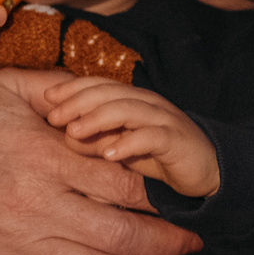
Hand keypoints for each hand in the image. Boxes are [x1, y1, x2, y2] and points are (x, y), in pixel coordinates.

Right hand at [0, 69, 203, 254]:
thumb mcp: (8, 86)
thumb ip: (63, 89)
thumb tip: (108, 97)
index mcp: (43, 156)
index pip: (122, 185)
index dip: (163, 198)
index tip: (185, 201)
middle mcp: (32, 204)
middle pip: (117, 235)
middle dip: (164, 243)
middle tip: (192, 244)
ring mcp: (10, 242)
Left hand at [41, 76, 219, 196]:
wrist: (206, 169)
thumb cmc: (157, 157)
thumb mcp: (120, 147)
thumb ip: (94, 140)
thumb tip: (65, 138)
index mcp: (132, 99)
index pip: (98, 85)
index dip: (72, 88)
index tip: (47, 99)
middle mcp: (146, 102)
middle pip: (108, 92)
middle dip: (78, 102)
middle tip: (53, 117)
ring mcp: (163, 118)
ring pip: (127, 109)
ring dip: (97, 118)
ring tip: (74, 132)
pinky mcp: (176, 139)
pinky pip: (150, 137)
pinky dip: (128, 143)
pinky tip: (109, 154)